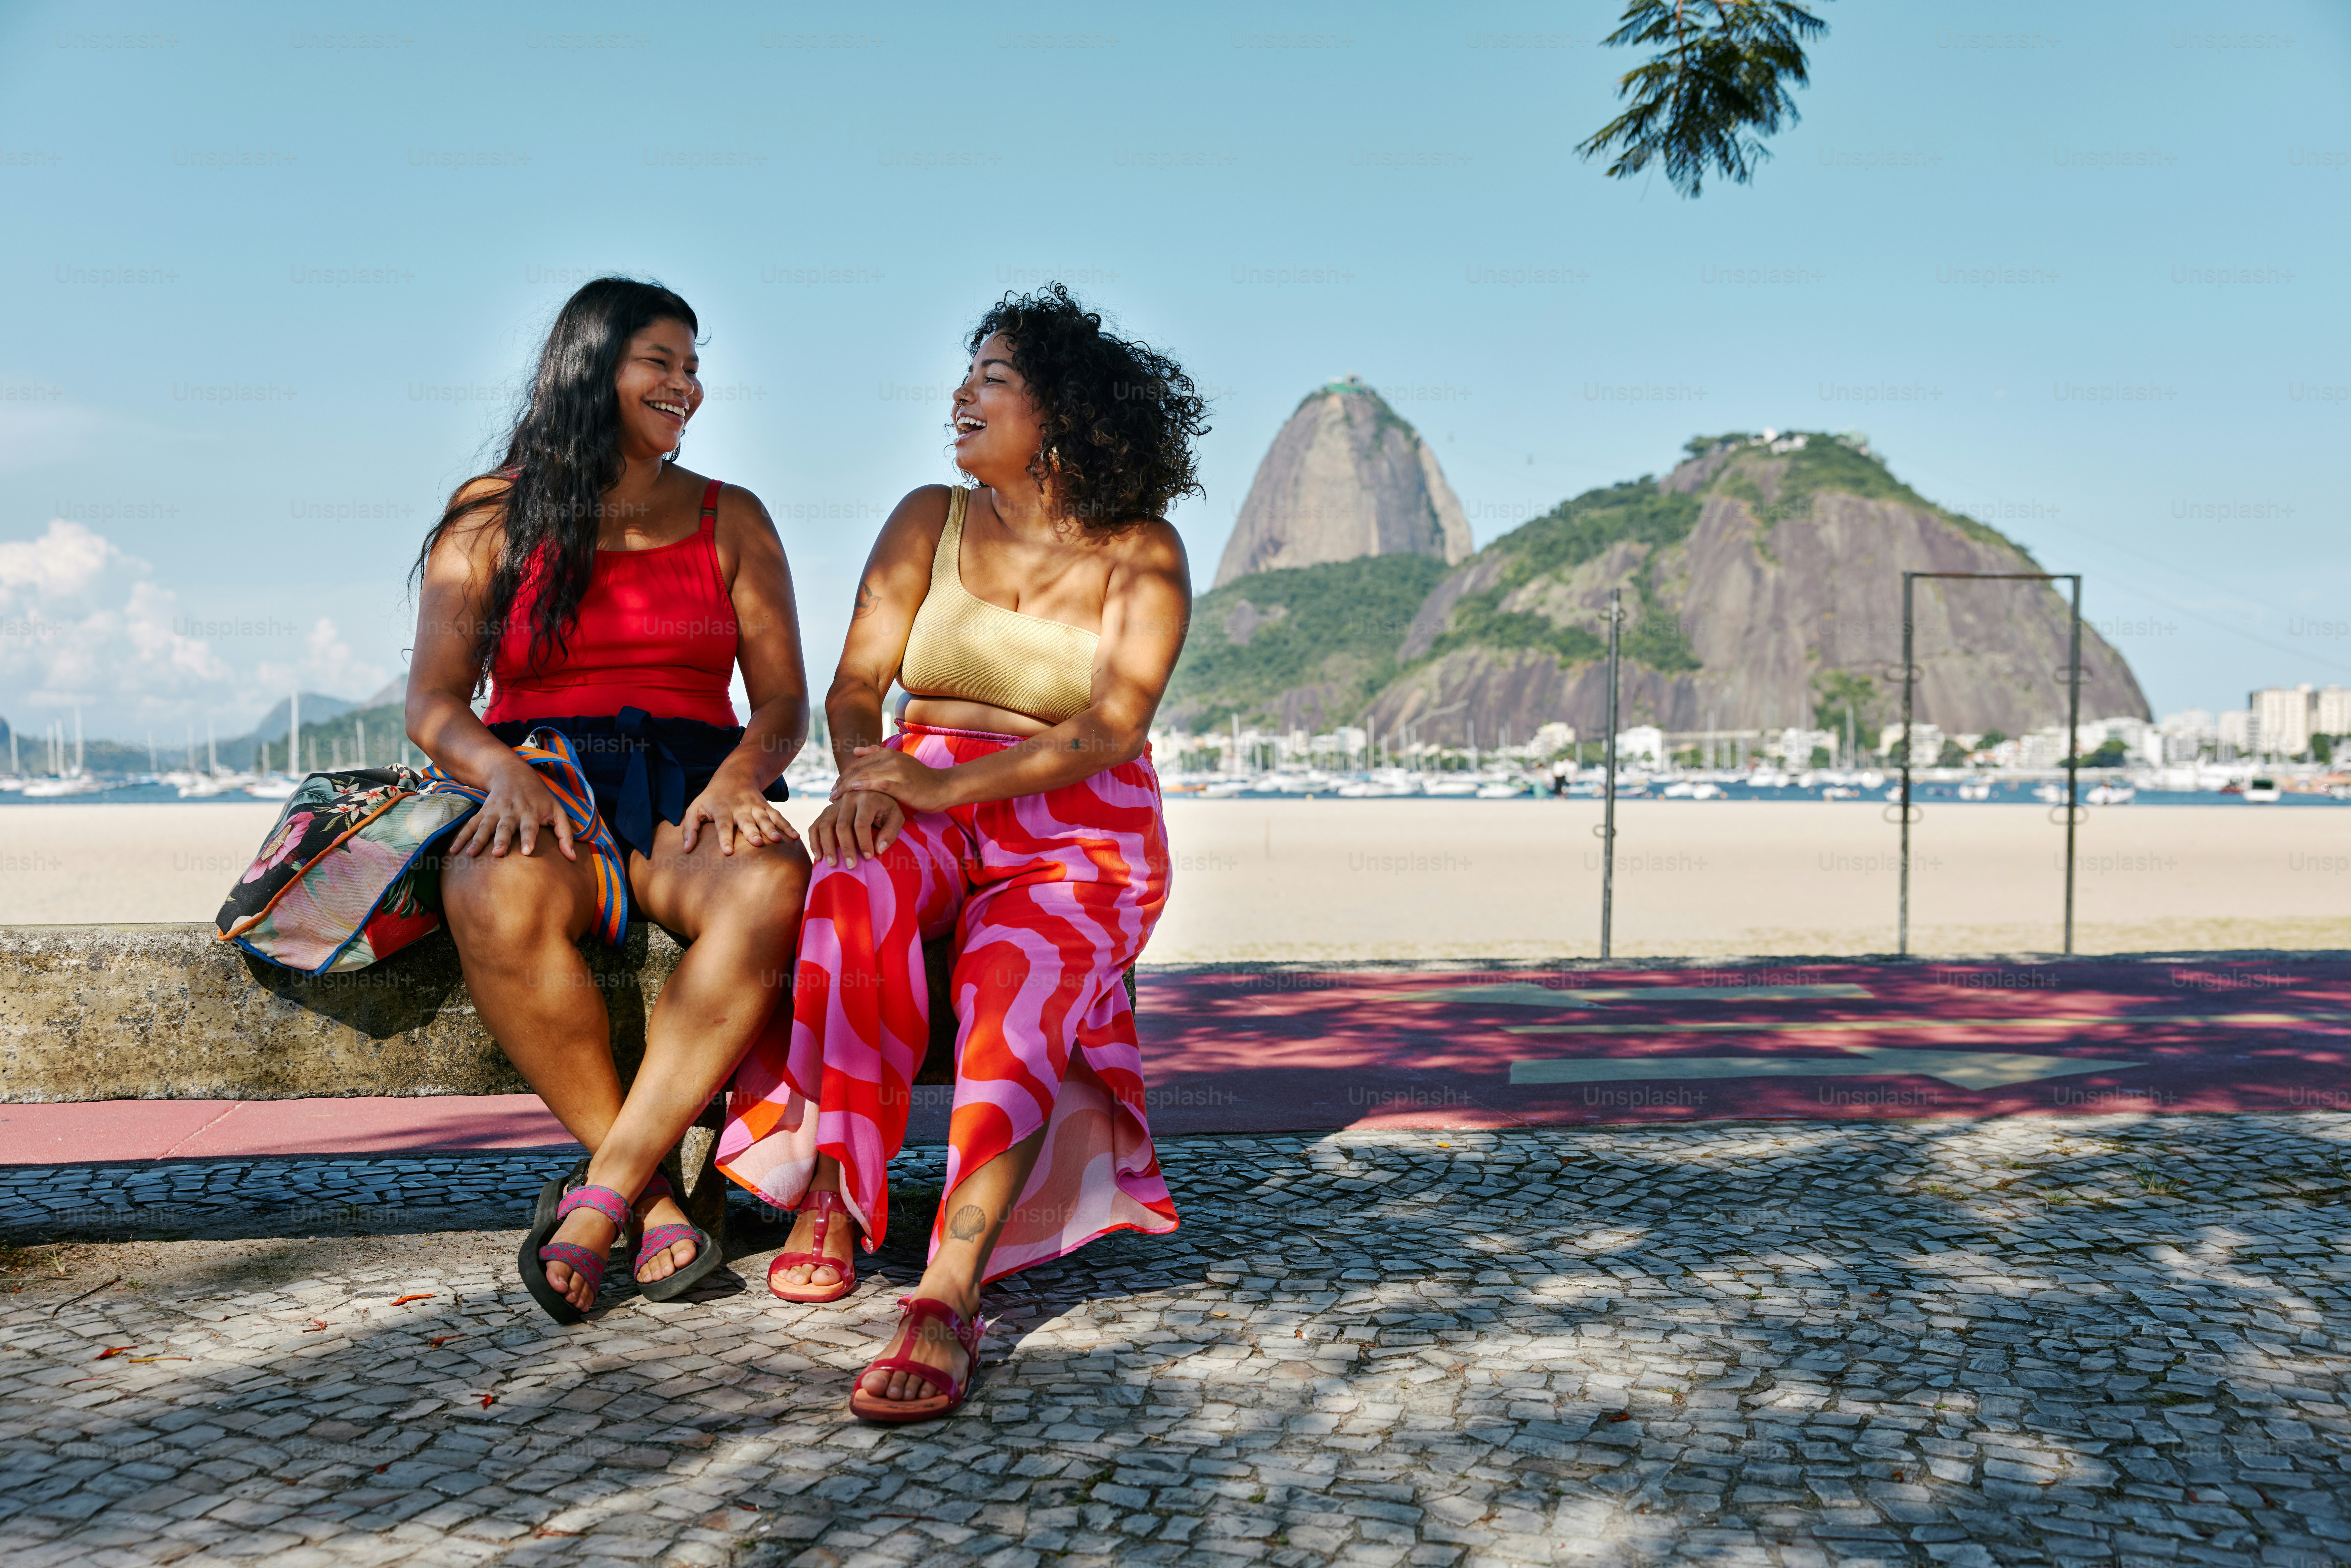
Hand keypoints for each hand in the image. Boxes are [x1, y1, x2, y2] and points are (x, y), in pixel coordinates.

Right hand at [451, 758, 576, 860]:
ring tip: (470, 854)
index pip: (530, 826)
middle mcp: (511, 811)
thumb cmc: (540, 797)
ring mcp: (495, 811)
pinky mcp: (483, 812)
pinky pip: (470, 825)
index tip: (527, 851)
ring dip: (477, 840)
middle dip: (501, 839)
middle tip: (497, 853)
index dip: (529, 838)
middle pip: (505, 827)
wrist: (513, 773)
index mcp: (530, 812)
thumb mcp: (557, 810)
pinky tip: (454, 851)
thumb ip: (566, 833)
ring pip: (485, 826)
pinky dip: (461, 837)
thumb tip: (573, 858)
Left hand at [681, 763, 800, 854]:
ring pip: (765, 818)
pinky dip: (787, 826)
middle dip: (752, 831)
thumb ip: (689, 828)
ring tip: (777, 840)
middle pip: (747, 821)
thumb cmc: (711, 798)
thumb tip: (686, 849)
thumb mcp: (695, 808)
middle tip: (757, 843)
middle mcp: (740, 808)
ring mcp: (755, 807)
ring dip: (772, 829)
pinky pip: (778, 816)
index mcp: (721, 810)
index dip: (725, 838)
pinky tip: (796, 837)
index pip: (723, 825)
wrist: (734, 776)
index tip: (728, 851)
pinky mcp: (766, 807)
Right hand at [806, 793, 904, 867]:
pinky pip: (814, 826)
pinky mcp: (826, 811)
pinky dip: (814, 842)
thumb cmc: (886, 809)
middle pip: (842, 826)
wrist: (874, 795)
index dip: (864, 842)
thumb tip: (878, 849)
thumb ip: (890, 833)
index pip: (861, 823)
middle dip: (846, 848)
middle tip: (851, 866)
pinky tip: (819, 856)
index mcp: (866, 798)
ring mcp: (834, 804)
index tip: (868, 857)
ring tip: (833, 864)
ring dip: (827, 847)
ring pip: (825, 826)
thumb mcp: (896, 817)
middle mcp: (848, 798)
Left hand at [832, 745, 953, 813]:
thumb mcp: (899, 763)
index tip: (836, 786)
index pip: (859, 762)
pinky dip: (864, 786)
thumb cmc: (921, 780)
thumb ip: (878, 755)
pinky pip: (878, 784)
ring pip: (865, 775)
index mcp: (889, 753)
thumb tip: (855, 750)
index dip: (845, 773)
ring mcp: (896, 770)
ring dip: (847, 786)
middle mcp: (891, 758)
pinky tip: (853, 791)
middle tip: (831, 793)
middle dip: (842, 781)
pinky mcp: (901, 783)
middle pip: (859, 768)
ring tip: (835, 796)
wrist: (944, 787)